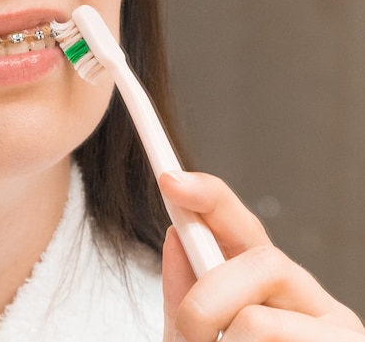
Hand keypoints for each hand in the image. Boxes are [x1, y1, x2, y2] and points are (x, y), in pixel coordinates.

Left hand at [159, 171, 364, 341]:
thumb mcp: (195, 341)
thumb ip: (185, 294)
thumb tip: (174, 237)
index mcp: (267, 289)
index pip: (242, 227)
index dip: (209, 198)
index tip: (171, 180)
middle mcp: (308, 301)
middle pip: (260, 260)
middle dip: (205, 301)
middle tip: (191, 337)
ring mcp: (334, 332)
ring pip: (259, 321)